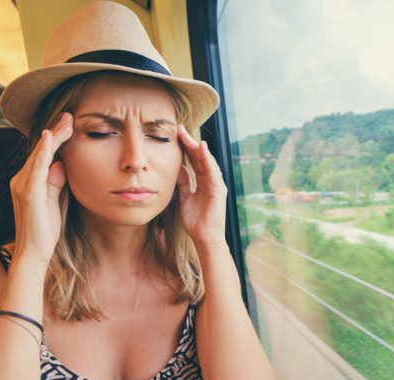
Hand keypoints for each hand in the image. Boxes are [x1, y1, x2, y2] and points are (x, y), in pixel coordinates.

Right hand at [8, 112, 72, 264]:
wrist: (34, 252)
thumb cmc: (46, 229)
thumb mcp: (56, 200)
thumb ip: (58, 182)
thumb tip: (62, 164)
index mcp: (29, 181)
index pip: (44, 154)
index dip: (56, 138)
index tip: (69, 124)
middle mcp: (21, 179)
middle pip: (41, 150)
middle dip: (56, 132)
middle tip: (69, 115)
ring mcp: (22, 185)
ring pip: (39, 155)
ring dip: (53, 136)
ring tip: (65, 121)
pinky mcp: (28, 192)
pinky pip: (36, 167)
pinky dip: (43, 151)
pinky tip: (49, 137)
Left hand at [177, 124, 227, 247]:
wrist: (205, 238)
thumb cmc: (196, 221)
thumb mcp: (184, 198)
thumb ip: (183, 183)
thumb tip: (177, 168)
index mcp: (203, 182)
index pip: (194, 160)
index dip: (185, 147)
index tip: (175, 135)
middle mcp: (211, 180)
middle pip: (200, 157)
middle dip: (190, 142)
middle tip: (179, 128)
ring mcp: (216, 184)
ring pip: (206, 161)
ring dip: (197, 147)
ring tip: (188, 134)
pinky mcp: (218, 190)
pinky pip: (212, 171)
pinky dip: (207, 159)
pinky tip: (201, 148)